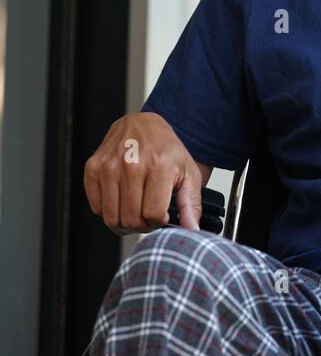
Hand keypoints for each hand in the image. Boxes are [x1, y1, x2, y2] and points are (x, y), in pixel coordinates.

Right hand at [84, 111, 206, 234]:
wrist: (143, 124)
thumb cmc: (166, 149)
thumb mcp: (188, 173)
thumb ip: (191, 204)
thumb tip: (192, 230)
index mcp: (159, 165)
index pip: (153, 215)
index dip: (159, 221)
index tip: (162, 214)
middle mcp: (131, 165)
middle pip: (131, 219)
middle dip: (142, 224)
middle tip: (148, 214)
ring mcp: (109, 166)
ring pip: (112, 218)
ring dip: (124, 222)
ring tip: (135, 209)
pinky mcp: (92, 168)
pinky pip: (96, 208)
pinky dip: (108, 210)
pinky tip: (121, 199)